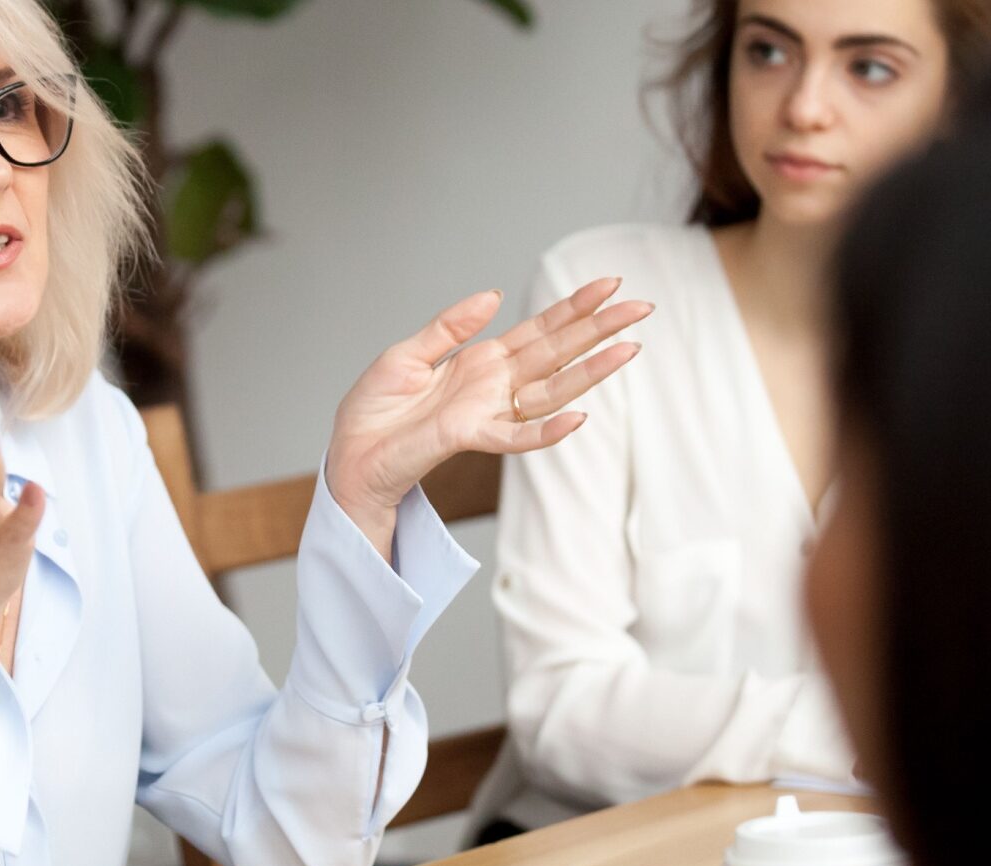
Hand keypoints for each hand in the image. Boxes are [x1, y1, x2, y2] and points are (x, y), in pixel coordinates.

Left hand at [326, 278, 648, 520]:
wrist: (349, 456)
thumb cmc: (374, 412)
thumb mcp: (407, 354)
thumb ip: (449, 326)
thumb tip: (493, 295)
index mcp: (481, 361)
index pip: (539, 330)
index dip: (573, 308)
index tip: (609, 284)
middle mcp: (494, 386)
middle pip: (557, 353)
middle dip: (599, 329)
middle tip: (641, 307)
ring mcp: (487, 413)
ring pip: (551, 391)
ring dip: (590, 372)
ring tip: (630, 349)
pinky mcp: (469, 438)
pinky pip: (516, 437)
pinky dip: (547, 430)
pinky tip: (579, 417)